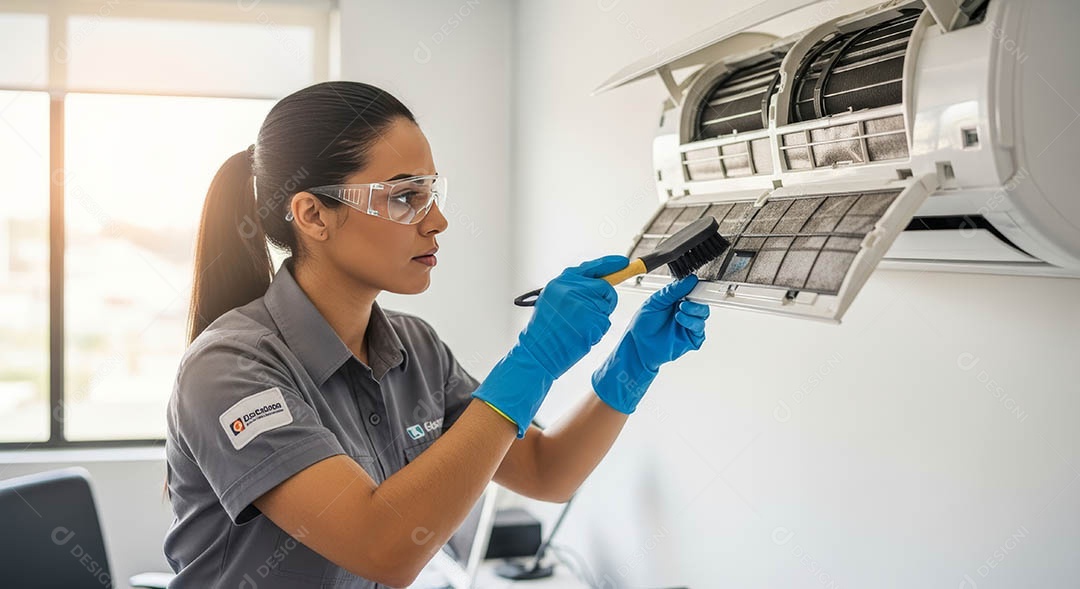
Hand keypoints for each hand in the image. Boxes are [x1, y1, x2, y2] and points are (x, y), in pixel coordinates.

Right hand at [472, 255, 626, 436]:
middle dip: (604, 301)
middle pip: (605, 288)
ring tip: (579, 325)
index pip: (592, 267)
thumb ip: (574, 288)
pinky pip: (605, 321)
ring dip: (599, 318)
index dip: (610, 264)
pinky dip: (598, 330)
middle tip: (588, 314)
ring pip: (607, 306)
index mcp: (562, 281)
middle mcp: (572, 288)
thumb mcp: (553, 299)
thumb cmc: (546, 329)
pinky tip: (581, 333)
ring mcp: (582, 302)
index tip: (623, 263)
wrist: (538, 350)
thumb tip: (598, 282)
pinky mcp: (590, 318)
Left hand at [591, 273, 708, 413]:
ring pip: (703, 313)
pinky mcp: (691, 338)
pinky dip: (691, 321)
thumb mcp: (656, 301)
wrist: (637, 345)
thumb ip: (672, 291)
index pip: (693, 290)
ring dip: (693, 308)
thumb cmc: (643, 325)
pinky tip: (680, 318)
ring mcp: (689, 325)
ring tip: (680, 308)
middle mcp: (685, 312)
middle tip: (688, 296)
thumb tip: (689, 280)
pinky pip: (699, 328)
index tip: (693, 282)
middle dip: (697, 297)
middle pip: (702, 301)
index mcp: (677, 301)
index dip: (695, 286)